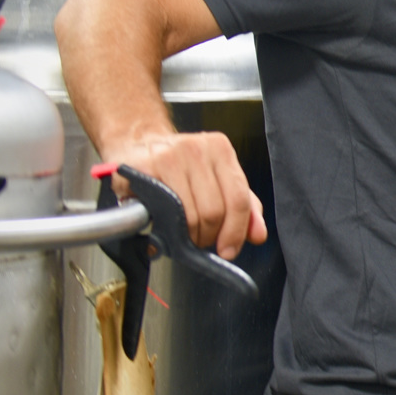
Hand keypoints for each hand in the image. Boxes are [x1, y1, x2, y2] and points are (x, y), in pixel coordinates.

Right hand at [102, 131, 265, 259]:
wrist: (137, 145)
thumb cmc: (179, 166)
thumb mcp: (216, 179)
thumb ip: (243, 206)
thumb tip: (258, 234)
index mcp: (221, 150)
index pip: (239, 199)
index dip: (235, 231)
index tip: (228, 250)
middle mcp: (197, 149)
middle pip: (214, 211)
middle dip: (208, 236)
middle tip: (199, 240)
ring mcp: (169, 156)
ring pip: (189, 215)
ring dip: (187, 236)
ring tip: (182, 232)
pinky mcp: (143, 168)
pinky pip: (162, 212)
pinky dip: (164, 226)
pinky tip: (163, 222)